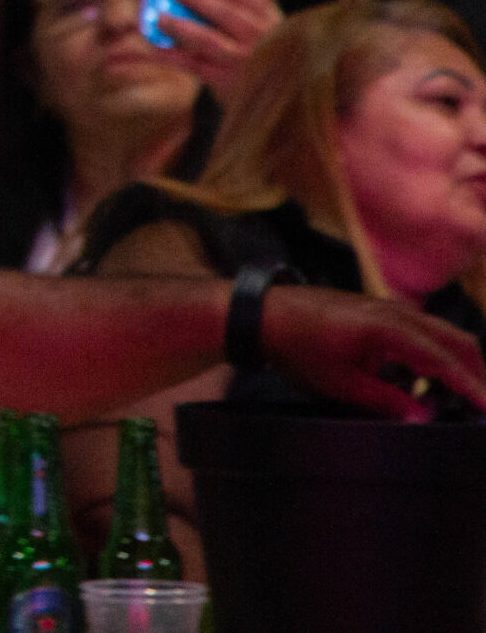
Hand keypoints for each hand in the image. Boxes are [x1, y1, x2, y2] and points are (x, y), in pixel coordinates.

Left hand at [156, 0, 281, 96]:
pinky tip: (154, 47)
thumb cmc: (259, 45)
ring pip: (207, 40)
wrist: (267, 91)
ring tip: (159, 17)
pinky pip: (193, 65)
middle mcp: (259, 39)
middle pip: (225, 13)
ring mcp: (242, 62)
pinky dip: (172, 55)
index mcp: (269, 18)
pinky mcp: (225, 81)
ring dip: (179, 26)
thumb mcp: (266, 19)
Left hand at [262, 284, 485, 419]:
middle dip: (475, 374)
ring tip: (456, 401)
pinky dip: (431, 356)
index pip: (445, 360)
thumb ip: (386, 401)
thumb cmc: (297, 347)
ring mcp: (389, 308)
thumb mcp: (341, 383)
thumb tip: (424, 418)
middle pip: (456, 341)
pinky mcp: (380, 312)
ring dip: (454, 365)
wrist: (263, 313)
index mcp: (389, 328)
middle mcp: (396, 312)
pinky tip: (420, 384)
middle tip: (481, 406)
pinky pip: (420, 333)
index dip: (473, 386)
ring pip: (441, 335)